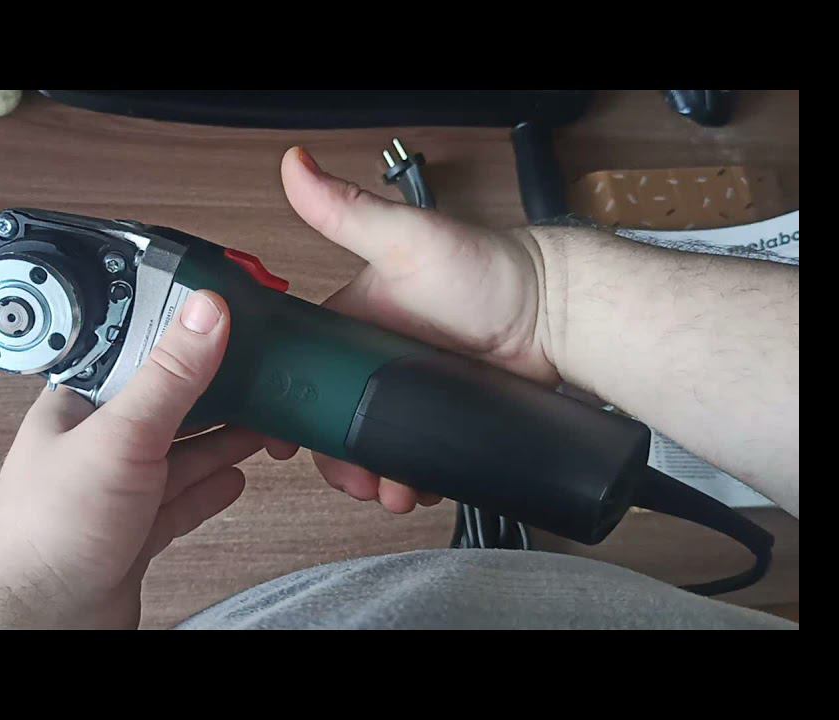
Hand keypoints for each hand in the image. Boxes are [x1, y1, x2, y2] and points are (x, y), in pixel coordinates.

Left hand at [0, 290, 262, 628]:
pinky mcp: (135, 532)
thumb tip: (207, 311)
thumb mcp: (120, 437)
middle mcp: (98, 442)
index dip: (188, 333)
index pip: (141, 352)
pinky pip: (182, 500)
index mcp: (81, 404)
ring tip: (266, 420)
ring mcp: (118, 490)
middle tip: (265, 377)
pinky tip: (235, 476)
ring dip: (224, 437)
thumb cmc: (47, 532)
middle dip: (219, 391)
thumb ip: (169, 377)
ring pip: (182, 453)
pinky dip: (212, 488)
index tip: (234, 318)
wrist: (37, 621)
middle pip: (170, 403)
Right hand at [263, 147, 560, 513]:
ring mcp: (409, 392)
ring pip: (371, 444)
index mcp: (353, 321)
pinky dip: (409, 474)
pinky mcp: (442, 418)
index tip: (283, 437)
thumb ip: (348, 210)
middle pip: (334, 420)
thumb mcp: (409, 239)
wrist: (556, 317)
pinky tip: (417, 485)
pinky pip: (413, 453)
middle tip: (354, 478)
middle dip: (336, 457)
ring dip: (373, 473)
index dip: (291, 405)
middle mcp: (376, 359)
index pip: (304, 368)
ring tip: (392, 489)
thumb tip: (295, 165)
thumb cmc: (487, 272)